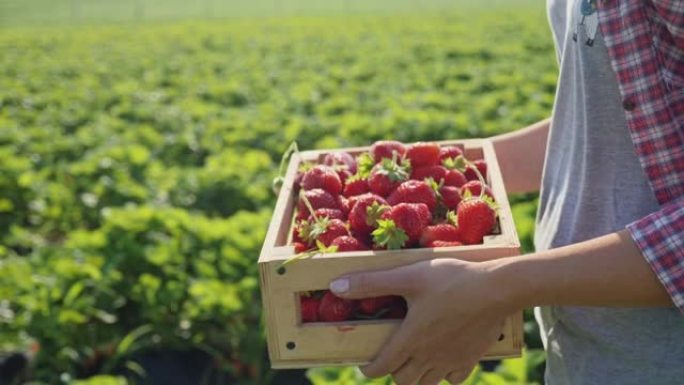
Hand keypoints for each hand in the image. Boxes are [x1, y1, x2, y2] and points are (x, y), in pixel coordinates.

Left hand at [329, 258, 515, 384]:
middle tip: (391, 356)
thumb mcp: (408, 275)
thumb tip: (335, 286)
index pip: (382, 366)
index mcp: (410, 339)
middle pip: (403, 381)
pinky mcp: (471, 358)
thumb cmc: (451, 279)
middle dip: (393, 372)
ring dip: (416, 377)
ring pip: (427, 383)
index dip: (369, 368)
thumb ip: (372, 283)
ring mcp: (451, 360)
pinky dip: (444, 374)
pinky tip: (443, 358)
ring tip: (413, 360)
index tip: (365, 363)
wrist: (497, 288)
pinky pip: (453, 378)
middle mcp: (429, 356)